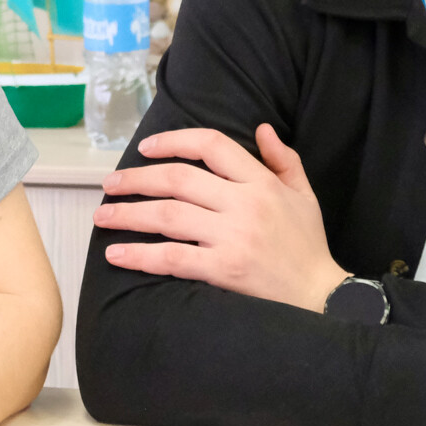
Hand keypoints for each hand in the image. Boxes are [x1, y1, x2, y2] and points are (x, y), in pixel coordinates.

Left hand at [93, 124, 342, 311]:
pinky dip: (140, 256)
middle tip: (110, 184)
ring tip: (102, 216)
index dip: (173, 140)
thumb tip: (260, 128)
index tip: (146, 148)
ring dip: (128, 214)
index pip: (211, 145)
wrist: (324, 298)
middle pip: (178, 179)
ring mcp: (233, 237)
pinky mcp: (223, 270)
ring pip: (167, 215)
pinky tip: (117, 254)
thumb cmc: (308, 246)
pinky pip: (172, 258)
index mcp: (262, 182)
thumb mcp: (304, 195)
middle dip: (137, 179)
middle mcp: (245, 204)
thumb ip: (283, 159)